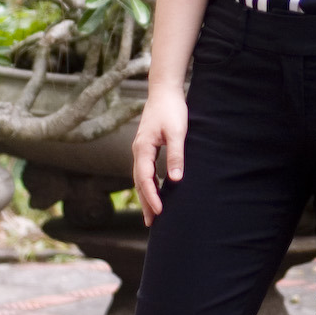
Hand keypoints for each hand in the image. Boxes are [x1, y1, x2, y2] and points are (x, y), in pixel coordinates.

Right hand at [132, 85, 187, 224]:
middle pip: (139, 182)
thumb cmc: (171, 109)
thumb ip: (176, 155)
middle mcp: (138, 150)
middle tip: (151, 223)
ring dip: (145, 195)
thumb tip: (175, 179)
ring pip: (140, 177)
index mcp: (143, 148)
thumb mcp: (177, 132)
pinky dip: (148, 184)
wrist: (164, 91)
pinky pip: (145, 170)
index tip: (159, 211)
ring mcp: (140, 149)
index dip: (151, 196)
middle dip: (145, 202)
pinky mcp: (146, 146)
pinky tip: (154, 191)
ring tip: (152, 214)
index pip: (144, 178)